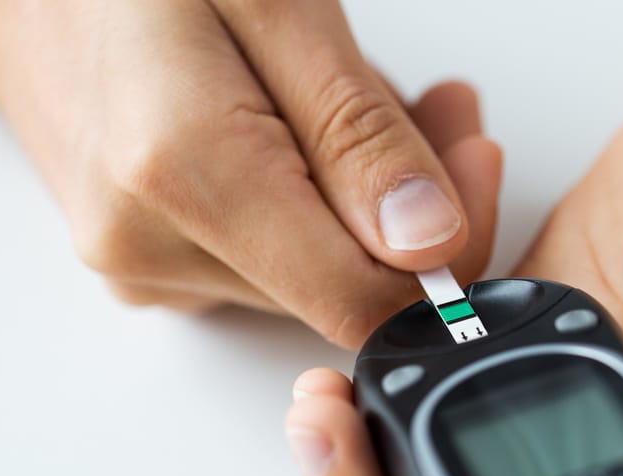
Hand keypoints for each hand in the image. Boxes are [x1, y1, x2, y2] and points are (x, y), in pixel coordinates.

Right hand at [0, 1, 501, 346]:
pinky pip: (275, 264)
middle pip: (348, 289)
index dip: (450, 253)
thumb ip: (354, 131)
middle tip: (440, 106)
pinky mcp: (153, 271)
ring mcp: (147, 270)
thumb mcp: (272, 2)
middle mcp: (153, 247)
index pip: (362, 300)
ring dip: (366, 200)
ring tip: (357, 96)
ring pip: (318, 276)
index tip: (475, 164)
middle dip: (417, 207)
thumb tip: (429, 243)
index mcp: (182, 171)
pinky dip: (316, 208)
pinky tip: (303, 133)